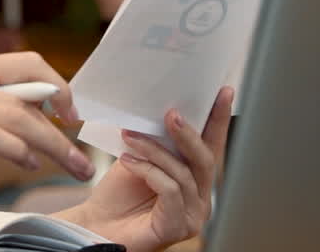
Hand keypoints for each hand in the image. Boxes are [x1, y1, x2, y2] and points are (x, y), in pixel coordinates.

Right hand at [0, 52, 95, 193]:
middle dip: (64, 127)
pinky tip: (28, 164)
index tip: (72, 114)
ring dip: (53, 146)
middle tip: (83, 155)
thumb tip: (34, 114)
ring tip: (70, 166)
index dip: (59, 85)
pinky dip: (19, 151)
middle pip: (32, 94)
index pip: (28, 62)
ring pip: (20, 118)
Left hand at [55, 87, 233, 251]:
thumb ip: (158, 141)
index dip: (218, 119)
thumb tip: (164, 108)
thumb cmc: (118, 195)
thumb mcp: (140, 157)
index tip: (223, 92)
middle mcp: (199, 198)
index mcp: (194, 179)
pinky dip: (148, 170)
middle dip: (188, 133)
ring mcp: (191, 215)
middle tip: (170, 113)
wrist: (96, 226)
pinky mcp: (177, 227)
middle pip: (204, 159)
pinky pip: (170, 189)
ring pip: (183, 172)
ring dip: (155, 150)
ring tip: (130, 135)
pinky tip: (128, 160)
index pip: (211, 146)